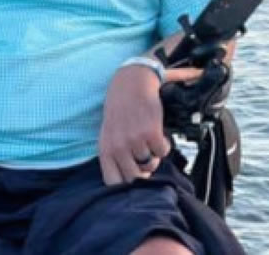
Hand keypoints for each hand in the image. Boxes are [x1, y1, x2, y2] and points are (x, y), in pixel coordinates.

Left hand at [97, 64, 169, 185]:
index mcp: (105, 149)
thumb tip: (128, 181)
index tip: (132, 176)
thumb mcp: (108, 134)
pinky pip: (163, 152)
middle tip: (144, 157)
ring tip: (148, 140)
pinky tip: (157, 133)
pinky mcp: (151, 133)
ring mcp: (135, 141)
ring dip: (154, 156)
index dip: (125, 185)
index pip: (113, 183)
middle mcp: (118, 147)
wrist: (130, 83)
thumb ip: (114, 157)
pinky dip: (163, 145)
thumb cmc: (119, 110)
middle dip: (142, 171)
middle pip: (134, 178)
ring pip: (151, 165)